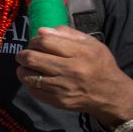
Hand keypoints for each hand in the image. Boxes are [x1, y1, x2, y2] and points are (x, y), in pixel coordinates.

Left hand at [15, 26, 132, 125]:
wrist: (110, 94)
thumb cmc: (100, 64)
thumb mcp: (91, 44)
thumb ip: (67, 34)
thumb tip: (41, 30)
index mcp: (80, 53)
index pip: (45, 42)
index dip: (35, 40)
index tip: (35, 42)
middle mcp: (70, 70)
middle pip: (32, 58)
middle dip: (23, 54)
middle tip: (24, 54)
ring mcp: (63, 87)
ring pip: (28, 76)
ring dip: (22, 69)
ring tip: (26, 66)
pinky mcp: (58, 101)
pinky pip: (33, 91)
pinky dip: (29, 83)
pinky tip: (34, 79)